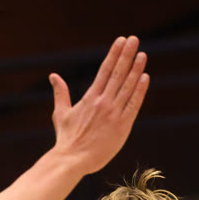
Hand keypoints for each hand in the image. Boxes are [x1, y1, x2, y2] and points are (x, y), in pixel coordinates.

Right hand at [48, 36, 149, 174]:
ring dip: (136, 69)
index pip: (105, 70)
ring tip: (142, 54)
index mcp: (90, 97)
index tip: (121, 40)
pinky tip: (145, 77)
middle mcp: (103, 102)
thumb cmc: (66, 139)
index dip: (114, 53)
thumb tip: (53, 76)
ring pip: (128, 86)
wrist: (72, 160)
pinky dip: (139, 91)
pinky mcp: (122, 126)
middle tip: (134, 39)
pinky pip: (133, 105)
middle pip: (118, 73)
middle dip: (127, 54)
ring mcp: (114, 114)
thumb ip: (60, 93)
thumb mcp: (60, 113)